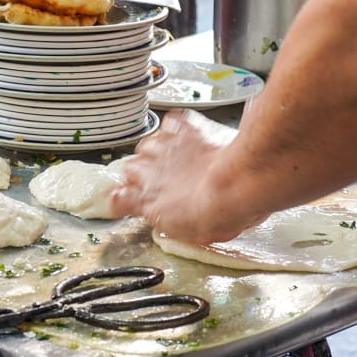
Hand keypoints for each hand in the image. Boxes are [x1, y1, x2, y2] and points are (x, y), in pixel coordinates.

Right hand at [109, 110, 267, 243]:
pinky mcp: (184, 133)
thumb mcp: (190, 233)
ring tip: (172, 157)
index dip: (121, 200)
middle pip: (130, 168)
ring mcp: (165, 151)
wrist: (237, 185)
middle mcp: (149, 173)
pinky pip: (171, 123)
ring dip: (156, 151)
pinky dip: (177, 128)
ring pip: (146, 144)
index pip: (119, 200)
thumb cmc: (219, 213)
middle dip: (141, 173)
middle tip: (159, 180)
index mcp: (148, 202)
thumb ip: (172, 223)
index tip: (124, 202)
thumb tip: (174, 222)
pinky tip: (186, 134)